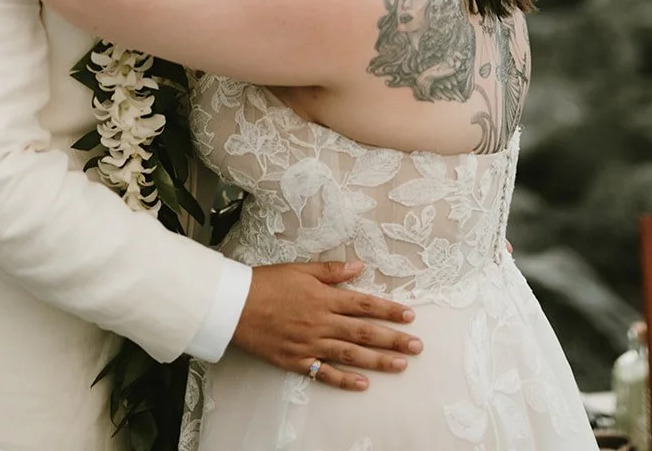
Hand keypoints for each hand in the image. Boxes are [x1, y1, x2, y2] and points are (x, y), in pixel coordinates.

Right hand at [231, 261, 422, 391]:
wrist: (235, 305)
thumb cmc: (266, 283)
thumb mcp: (300, 269)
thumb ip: (331, 270)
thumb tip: (359, 266)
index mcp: (324, 297)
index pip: (364, 304)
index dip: (388, 310)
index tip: (409, 316)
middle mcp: (321, 322)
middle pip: (364, 332)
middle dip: (393, 339)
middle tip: (417, 346)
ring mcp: (310, 344)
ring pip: (350, 354)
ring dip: (378, 360)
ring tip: (400, 365)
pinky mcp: (297, 360)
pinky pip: (325, 373)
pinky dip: (344, 380)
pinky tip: (363, 385)